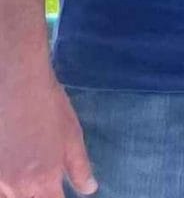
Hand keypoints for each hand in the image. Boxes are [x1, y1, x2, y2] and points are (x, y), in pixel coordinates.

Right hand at [0, 73, 96, 197]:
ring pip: (8, 196)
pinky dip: (5, 184)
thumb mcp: (72, 135)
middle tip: (45, 180)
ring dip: (20, 191)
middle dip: (39, 195)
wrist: (15, 84)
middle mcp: (16, 186)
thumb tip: (89, 189)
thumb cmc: (48, 106)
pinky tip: (12, 167)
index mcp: (43, 180)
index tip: (59, 191)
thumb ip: (80, 167)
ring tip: (29, 170)